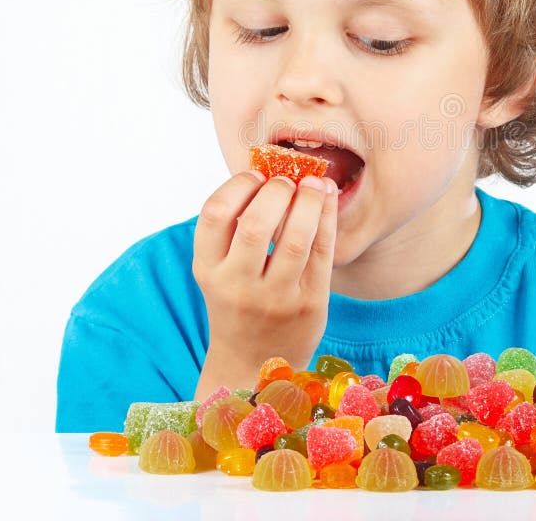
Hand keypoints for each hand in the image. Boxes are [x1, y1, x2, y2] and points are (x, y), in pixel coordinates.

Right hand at [192, 171, 337, 397]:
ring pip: (297, 238)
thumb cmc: (238, 302)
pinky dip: (328, 218)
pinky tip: (327, 199)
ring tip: (315, 184)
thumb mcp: (222, 271)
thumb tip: (271, 171)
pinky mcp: (310, 304)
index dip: (237, 186)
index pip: (214, 215)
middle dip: (276, 191)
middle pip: (256, 225)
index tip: (256, 175)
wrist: (254, 364)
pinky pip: (323, 252)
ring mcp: (275, 298)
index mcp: (208, 271)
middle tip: (287, 180)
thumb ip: (235, 230)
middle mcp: (237, 286)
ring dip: (309, 201)